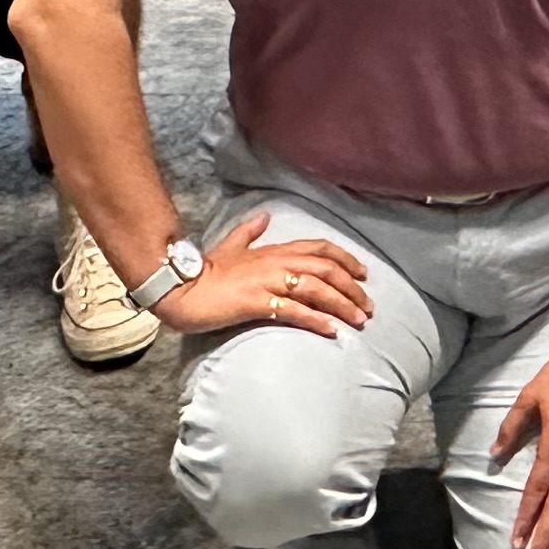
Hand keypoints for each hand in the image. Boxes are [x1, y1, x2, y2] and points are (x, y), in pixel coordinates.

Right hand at [166, 208, 376, 339]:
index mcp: (273, 250)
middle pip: (326, 269)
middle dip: (352, 287)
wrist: (180, 289)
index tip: (363, 274)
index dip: (345, 259)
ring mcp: (267, 282)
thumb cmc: (204, 271)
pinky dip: (316, 320)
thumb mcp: (229, 245)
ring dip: (342, 305)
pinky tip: (332, 331)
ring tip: (359, 321)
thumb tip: (264, 216)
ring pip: (316, 289)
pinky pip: (294, 311)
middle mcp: (276, 262)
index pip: (319, 248)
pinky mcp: (257, 303)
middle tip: (368, 306)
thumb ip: (249, 232)